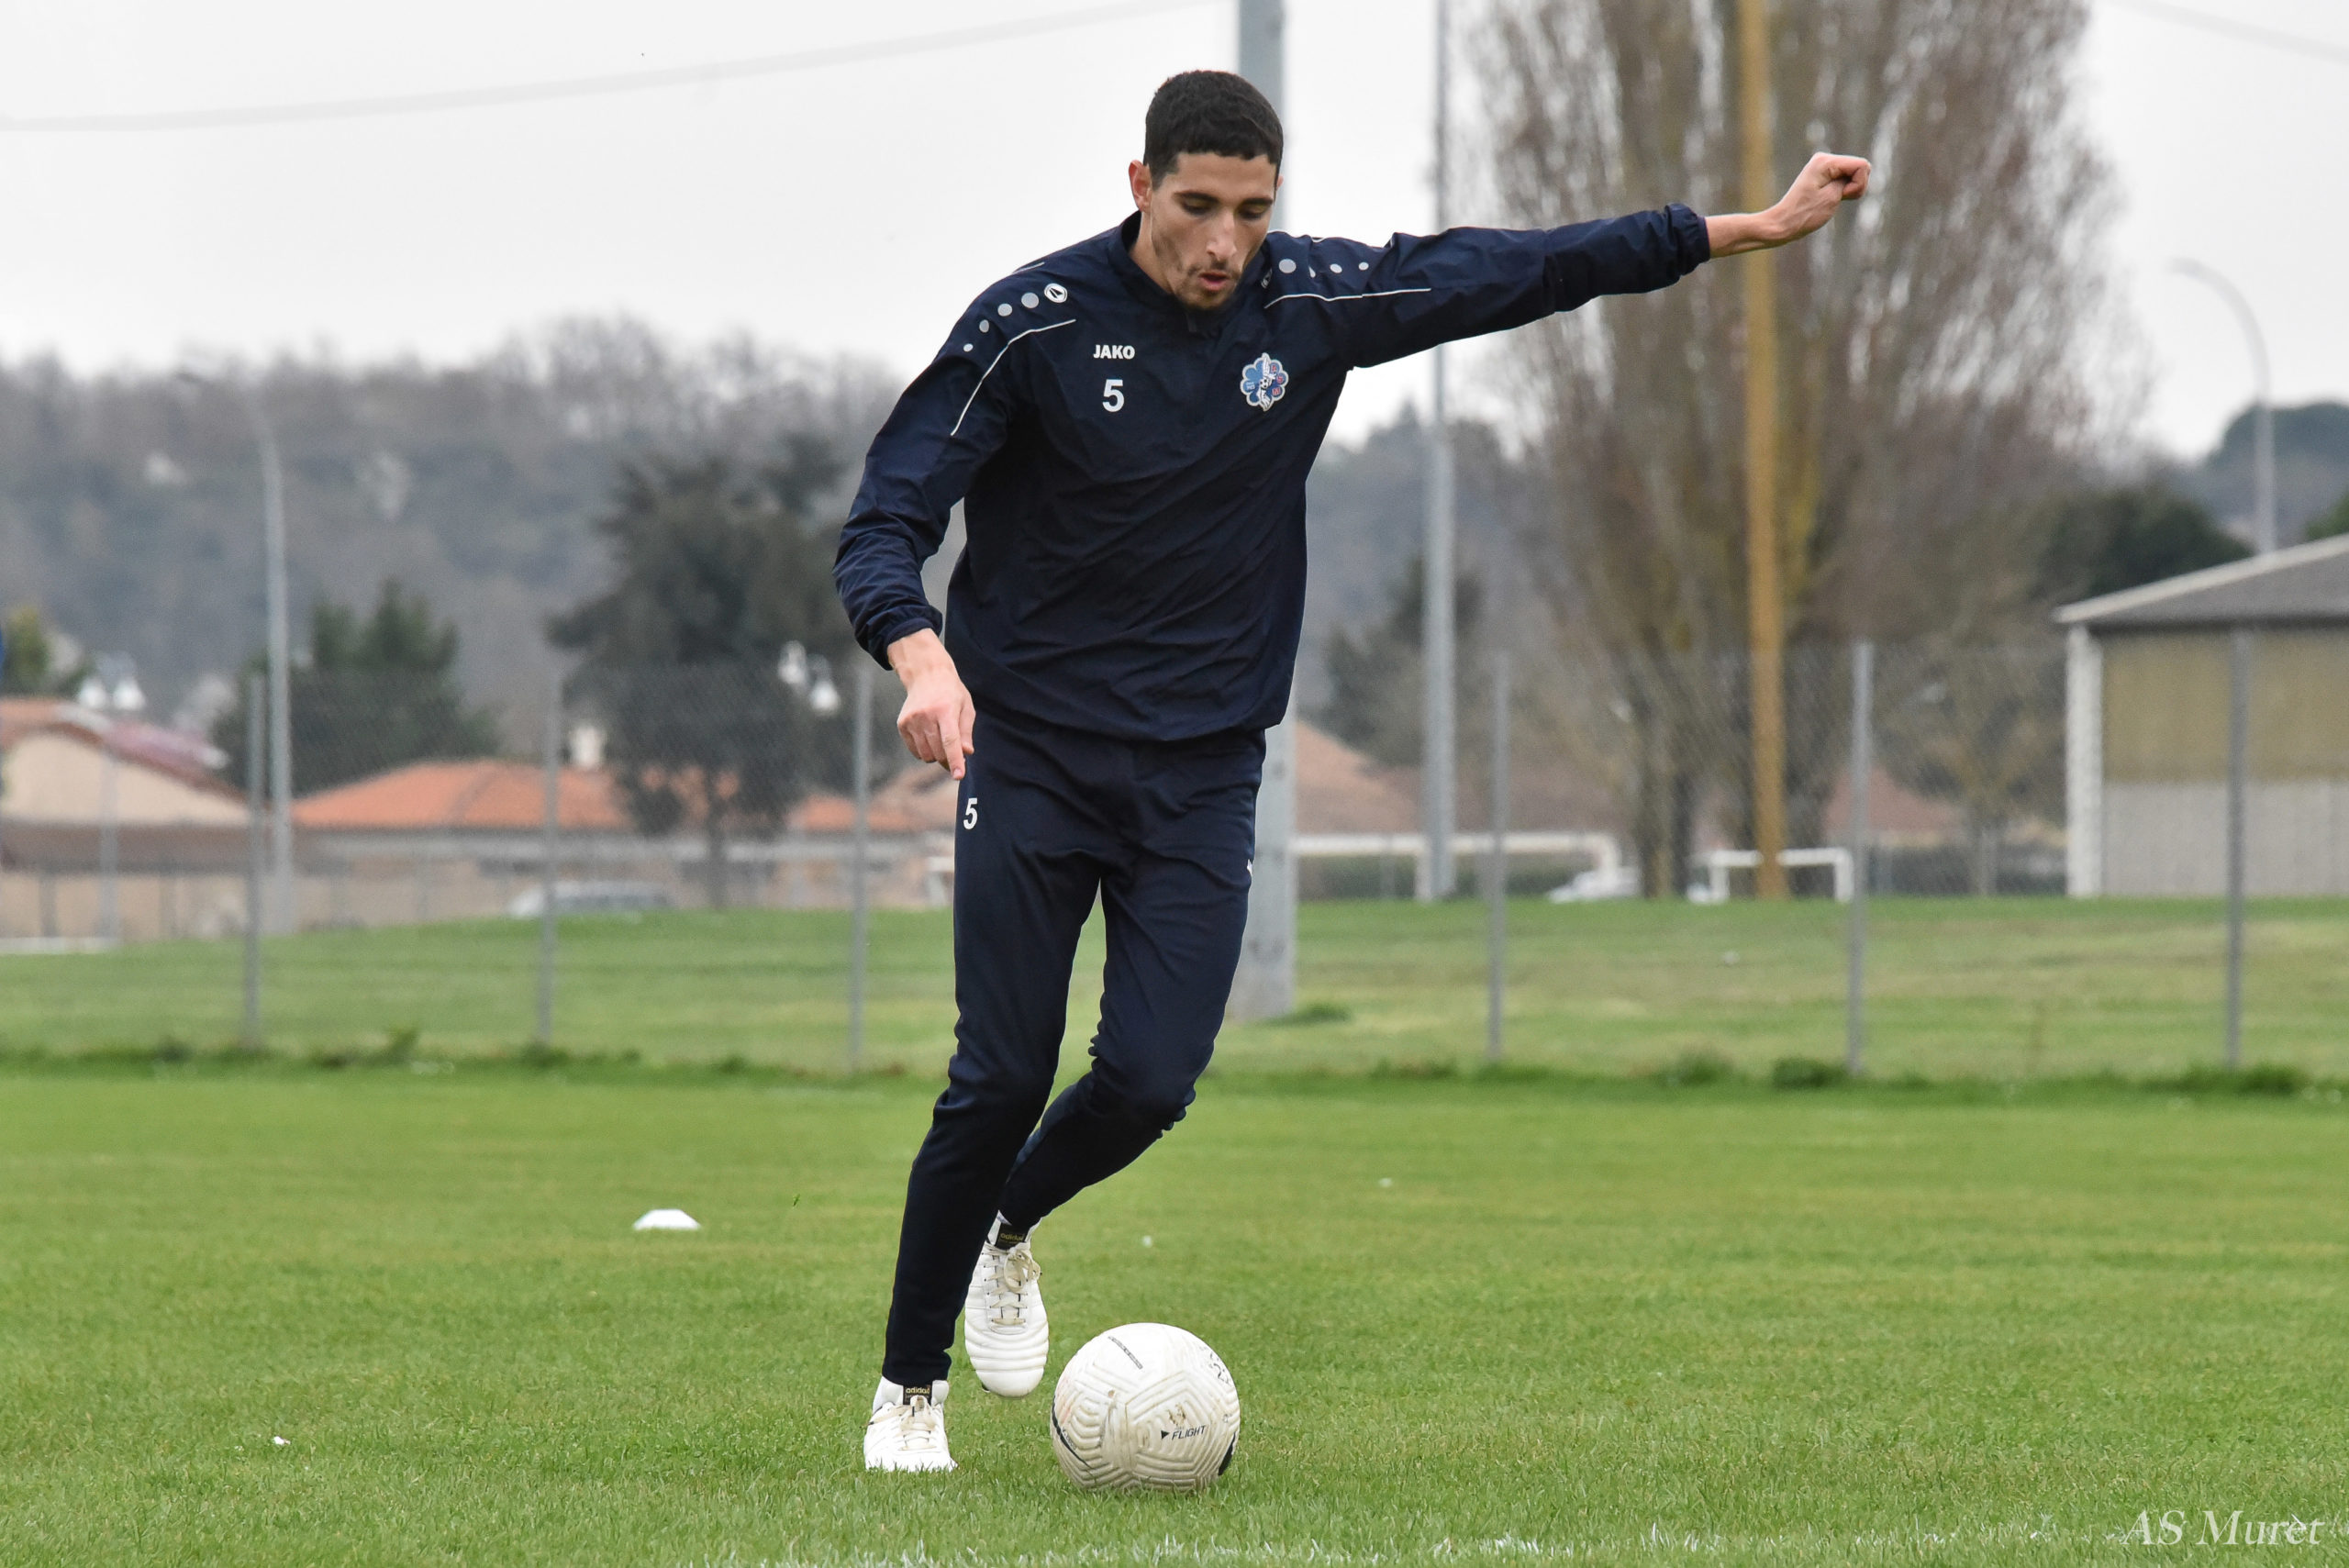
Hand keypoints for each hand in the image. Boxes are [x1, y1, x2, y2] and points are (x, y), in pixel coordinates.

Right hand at [887, 628, 975, 778]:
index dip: (955, 760)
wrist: (926, 675)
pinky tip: (930, 738)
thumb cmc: (951, 692)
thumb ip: (966, 731)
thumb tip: (967, 753)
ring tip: (941, 741)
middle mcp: (926, 716)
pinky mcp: (902, 725)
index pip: (950, 741)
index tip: (959, 775)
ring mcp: (911, 720)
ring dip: (937, 756)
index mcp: (945, 710)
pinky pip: (915, 751)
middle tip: (956, 754)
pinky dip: (925, 752)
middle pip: (938, 751)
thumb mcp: (966, 707)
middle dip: (949, 759)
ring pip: (926, 755)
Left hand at [1705, 152, 1870, 255]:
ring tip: (1831, 200)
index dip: (1858, 184)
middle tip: (1836, 199)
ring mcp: (1824, 165)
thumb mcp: (1833, 196)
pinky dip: (1844, 190)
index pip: (1862, 166)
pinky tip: (1830, 198)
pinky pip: (1847, 178)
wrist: (1783, 223)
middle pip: (1860, 167)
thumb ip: (1851, 180)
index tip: (1841, 195)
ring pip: (1855, 173)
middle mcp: (1824, 158)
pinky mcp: (1824, 174)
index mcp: (1825, 161)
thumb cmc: (1806, 214)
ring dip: (1850, 189)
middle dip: (1856, 185)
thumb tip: (1858, 170)